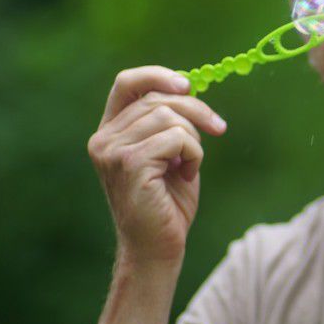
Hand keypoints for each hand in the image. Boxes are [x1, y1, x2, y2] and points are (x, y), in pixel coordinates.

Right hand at [87, 66, 227, 264]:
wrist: (158, 247)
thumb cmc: (167, 203)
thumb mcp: (169, 153)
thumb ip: (170, 121)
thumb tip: (188, 87)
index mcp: (110, 132)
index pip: (126, 83)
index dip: (159, 75)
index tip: (188, 86)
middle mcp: (104, 139)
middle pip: (158, 98)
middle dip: (197, 110)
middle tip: (218, 128)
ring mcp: (113, 152)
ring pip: (170, 116)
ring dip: (194, 139)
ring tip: (191, 165)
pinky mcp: (130, 164)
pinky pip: (176, 138)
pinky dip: (194, 154)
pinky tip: (187, 175)